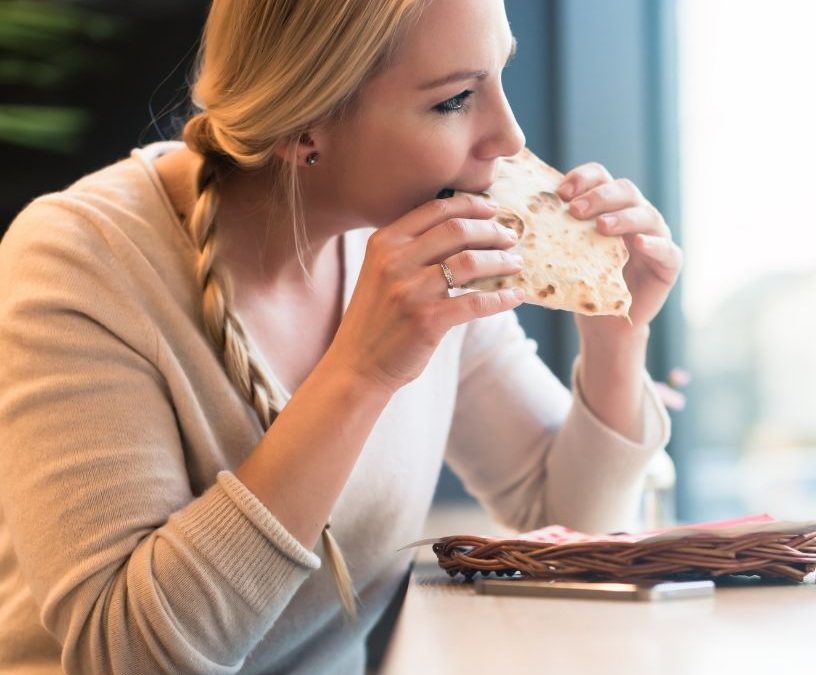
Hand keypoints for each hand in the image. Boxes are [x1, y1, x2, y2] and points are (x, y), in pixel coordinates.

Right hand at [326, 194, 524, 391]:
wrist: (357, 365)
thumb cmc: (376, 318)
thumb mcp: (381, 272)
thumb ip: (410, 249)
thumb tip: (463, 229)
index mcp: (384, 243)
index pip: (435, 209)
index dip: (470, 205)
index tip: (492, 208)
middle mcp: (395, 262)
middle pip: (457, 230)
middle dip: (491, 231)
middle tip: (510, 237)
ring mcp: (411, 291)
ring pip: (471, 262)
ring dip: (501, 261)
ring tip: (516, 263)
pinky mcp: (428, 321)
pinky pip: (476, 302)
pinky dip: (501, 298)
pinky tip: (515, 296)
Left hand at [555, 162, 682, 337]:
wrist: (603, 322)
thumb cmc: (582, 283)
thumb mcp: (563, 256)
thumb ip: (550, 237)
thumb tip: (517, 224)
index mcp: (609, 205)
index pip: (599, 177)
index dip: (582, 178)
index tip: (560, 193)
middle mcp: (635, 214)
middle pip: (624, 189)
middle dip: (599, 196)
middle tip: (575, 210)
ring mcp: (656, 236)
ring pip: (646, 214)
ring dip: (623, 217)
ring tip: (602, 226)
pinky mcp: (669, 262)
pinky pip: (667, 249)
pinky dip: (654, 244)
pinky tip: (639, 244)